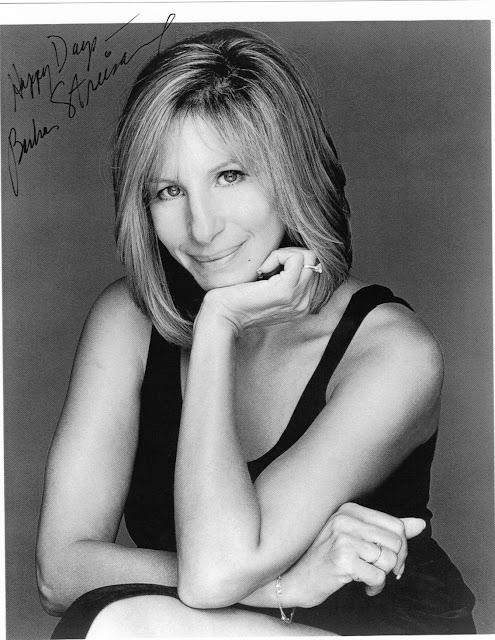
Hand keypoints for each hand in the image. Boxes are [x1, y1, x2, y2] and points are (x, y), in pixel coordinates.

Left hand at [197, 248, 318, 335]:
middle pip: (313, 260)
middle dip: (289, 254)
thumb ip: (284, 278)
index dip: (291, 261)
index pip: (313, 267)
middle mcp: (304, 304)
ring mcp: (298, 298)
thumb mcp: (267, 289)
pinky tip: (261, 271)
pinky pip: (295, 258)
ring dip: (283, 255)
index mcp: (301, 304)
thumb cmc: (238, 298)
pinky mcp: (286, 291)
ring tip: (264, 269)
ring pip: (308, 257)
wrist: (223, 315)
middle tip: (266, 266)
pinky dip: (277, 256)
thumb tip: (292, 254)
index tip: (269, 271)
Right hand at [281, 503, 425, 606]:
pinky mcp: (342, 559)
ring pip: (389, 560)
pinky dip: (374, 587)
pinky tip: (361, 586)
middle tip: (379, 573)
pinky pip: (378, 576)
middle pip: (397, 543)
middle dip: (394, 564)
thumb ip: (388, 530)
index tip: (390, 562)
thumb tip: (421, 524)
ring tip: (366, 578)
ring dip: (382, 577)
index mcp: (350, 509)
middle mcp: (346, 519)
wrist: (294, 579)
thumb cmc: (326, 559)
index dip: (401, 549)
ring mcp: (343, 537)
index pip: (396, 526)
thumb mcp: (357, 538)